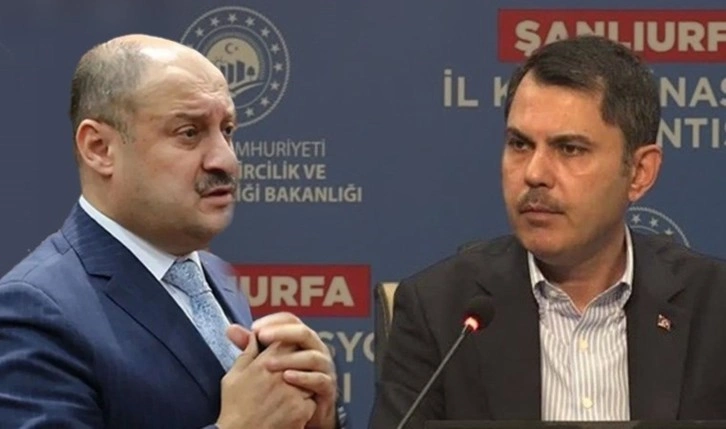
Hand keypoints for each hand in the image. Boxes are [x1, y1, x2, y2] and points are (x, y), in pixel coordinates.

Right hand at [216, 331, 314, 428]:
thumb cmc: (234, 408)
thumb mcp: (232, 377)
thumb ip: (247, 354)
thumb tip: (253, 336)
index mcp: (264, 364)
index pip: (287, 342)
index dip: (287, 345)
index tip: (284, 353)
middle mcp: (282, 375)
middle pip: (301, 358)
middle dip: (297, 364)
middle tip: (288, 376)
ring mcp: (294, 393)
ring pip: (309, 378)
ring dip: (302, 383)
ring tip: (286, 395)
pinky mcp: (301, 410)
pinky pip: (311, 400)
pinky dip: (304, 404)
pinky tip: (290, 410)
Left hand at [235, 313, 337, 428]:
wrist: (305, 413)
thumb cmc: (287, 384)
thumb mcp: (266, 362)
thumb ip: (251, 346)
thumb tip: (230, 329)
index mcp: (302, 339)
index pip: (291, 320)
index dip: (273, 321)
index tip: (254, 327)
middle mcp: (316, 348)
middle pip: (304, 332)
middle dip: (282, 333)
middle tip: (261, 337)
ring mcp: (324, 367)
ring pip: (311, 356)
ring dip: (289, 358)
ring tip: (268, 363)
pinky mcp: (327, 386)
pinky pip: (319, 379)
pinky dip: (303, 377)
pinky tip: (286, 378)